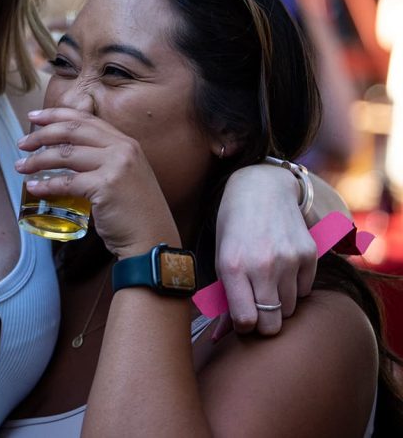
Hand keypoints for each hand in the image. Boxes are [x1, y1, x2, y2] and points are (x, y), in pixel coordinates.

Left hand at [16, 107, 178, 257]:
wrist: (152, 239)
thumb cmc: (134, 212)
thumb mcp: (124, 175)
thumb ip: (102, 160)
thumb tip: (65, 154)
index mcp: (126, 142)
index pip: (85, 118)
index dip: (56, 114)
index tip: (35, 116)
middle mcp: (123, 148)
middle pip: (72, 130)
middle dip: (41, 134)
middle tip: (22, 143)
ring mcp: (116, 166)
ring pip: (65, 154)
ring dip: (37, 160)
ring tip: (21, 166)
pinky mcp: (106, 186)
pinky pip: (66, 182)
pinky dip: (45, 185)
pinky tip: (33, 187)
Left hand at [214, 165, 316, 336]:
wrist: (261, 189)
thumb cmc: (234, 228)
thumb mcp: (221, 258)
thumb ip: (223, 298)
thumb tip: (217, 338)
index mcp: (232, 266)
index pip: (246, 320)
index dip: (244, 326)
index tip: (242, 319)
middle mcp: (262, 264)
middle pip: (272, 322)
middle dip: (265, 324)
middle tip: (258, 310)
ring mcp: (289, 259)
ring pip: (289, 309)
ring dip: (279, 303)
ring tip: (267, 281)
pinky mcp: (309, 254)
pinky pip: (305, 291)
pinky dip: (295, 288)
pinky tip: (282, 268)